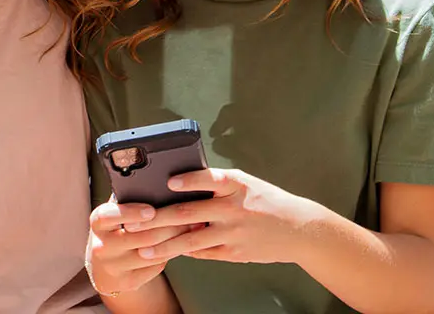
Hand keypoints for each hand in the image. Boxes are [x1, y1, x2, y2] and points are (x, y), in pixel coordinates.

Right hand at [86, 198, 196, 295]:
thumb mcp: (118, 212)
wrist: (107, 264)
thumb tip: (161, 183)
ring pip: (151, 253)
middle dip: (169, 225)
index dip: (130, 213)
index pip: (108, 216)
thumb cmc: (119, 227)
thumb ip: (131, 198)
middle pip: (139, 236)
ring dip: (176, 239)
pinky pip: (155, 267)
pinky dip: (171, 254)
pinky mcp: (127, 282)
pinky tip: (183, 244)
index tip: (151, 211)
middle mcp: (101, 246)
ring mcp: (113, 266)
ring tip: (194, 227)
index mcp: (98, 223)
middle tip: (191, 215)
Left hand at [124, 168, 319, 264]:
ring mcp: (233, 233)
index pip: (209, 179)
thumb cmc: (266, 200)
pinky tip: (167, 253)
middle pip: (189, 212)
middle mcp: (233, 209)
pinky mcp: (234, 253)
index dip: (188, 180)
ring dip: (164, 246)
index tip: (168, 181)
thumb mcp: (245, 184)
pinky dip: (185, 252)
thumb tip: (182, 185)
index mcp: (236, 186)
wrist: (298, 228)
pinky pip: (203, 252)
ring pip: (191, 240)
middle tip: (135, 222)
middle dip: (158, 218)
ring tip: (143, 250)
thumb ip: (217, 185)